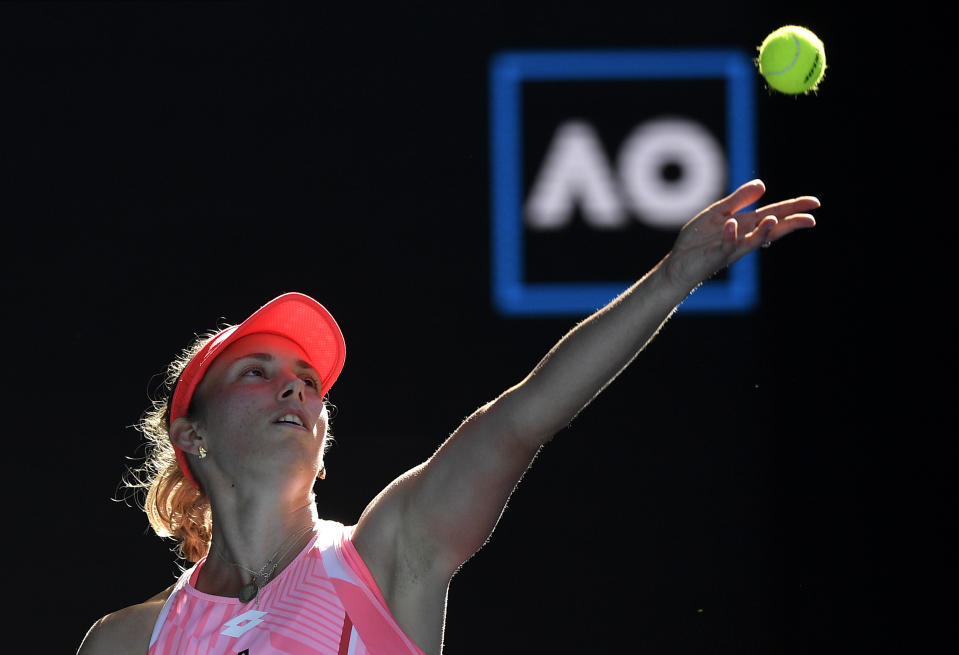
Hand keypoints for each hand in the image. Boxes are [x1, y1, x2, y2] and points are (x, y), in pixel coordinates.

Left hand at [663, 179, 818, 288]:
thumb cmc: (698, 240)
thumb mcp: (718, 213)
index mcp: (746, 225)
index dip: (793, 208)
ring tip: (773, 219)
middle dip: (790, 223)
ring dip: (763, 231)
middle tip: (811, 218)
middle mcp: (743, 237)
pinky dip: (730, 235)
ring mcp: (731, 248)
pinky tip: (732, 224)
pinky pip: (725, 245)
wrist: (678, 263)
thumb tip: (763, 184)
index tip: (814, 203)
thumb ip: (738, 200)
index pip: (774, 214)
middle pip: (771, 228)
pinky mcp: (715, 255)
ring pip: (752, 240)